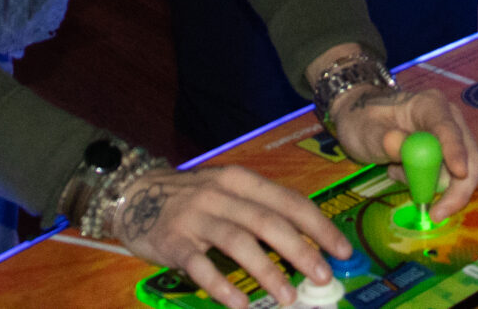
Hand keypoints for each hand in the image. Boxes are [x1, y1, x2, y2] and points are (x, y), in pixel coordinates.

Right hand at [107, 162, 350, 308]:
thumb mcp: (228, 191)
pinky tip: (240, 304)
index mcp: (240, 180)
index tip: (343, 250)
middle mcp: (220, 194)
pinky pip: (200, 266)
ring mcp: (195, 217)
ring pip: (238, 242)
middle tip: (323, 276)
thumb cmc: (193, 198)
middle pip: (268, 222)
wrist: (134, 193)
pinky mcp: (173, 242)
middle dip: (301, 250)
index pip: (288, 201)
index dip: (319, 226)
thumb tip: (308, 241)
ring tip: (288, 296)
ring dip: (267, 271)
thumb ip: (262, 210)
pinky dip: (221, 285)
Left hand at [328, 85, 477, 222]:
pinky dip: (426, 185)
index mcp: (430, 105)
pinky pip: (447, 181)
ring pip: (460, 176)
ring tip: (395, 170)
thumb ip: (383, 139)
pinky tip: (401, 170)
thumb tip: (401, 146)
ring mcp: (451, 140)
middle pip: (470, 158)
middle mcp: (449, 121)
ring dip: (430, 185)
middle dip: (457, 189)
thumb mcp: (366, 130)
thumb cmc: (363, 120)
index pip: (448, 128)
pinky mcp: (447, 158)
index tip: (459, 173)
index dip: (456, 151)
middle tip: (435, 214)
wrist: (361, 120)